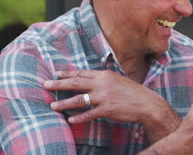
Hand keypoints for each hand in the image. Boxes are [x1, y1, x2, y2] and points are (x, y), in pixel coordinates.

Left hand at [44, 70, 179, 142]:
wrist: (147, 103)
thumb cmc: (133, 92)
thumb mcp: (118, 80)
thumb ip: (104, 79)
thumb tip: (91, 79)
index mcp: (105, 75)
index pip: (82, 72)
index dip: (68, 73)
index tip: (56, 74)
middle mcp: (103, 84)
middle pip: (76, 83)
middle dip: (59, 84)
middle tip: (45, 84)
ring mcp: (104, 97)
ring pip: (79, 99)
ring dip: (64, 103)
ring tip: (53, 106)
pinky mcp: (107, 109)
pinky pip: (89, 114)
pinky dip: (79, 117)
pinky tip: (71, 120)